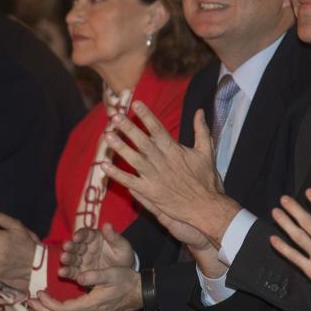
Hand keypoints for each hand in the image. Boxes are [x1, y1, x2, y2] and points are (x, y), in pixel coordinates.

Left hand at [29, 266, 141, 310]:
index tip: (39, 292)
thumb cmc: (126, 281)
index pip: (63, 309)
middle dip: (44, 310)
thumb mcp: (112, 274)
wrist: (140, 293)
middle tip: (30, 301)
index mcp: (91, 304)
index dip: (49, 303)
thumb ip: (95, 276)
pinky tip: (56, 307)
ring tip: (39, 305)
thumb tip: (78, 277)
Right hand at [59, 225, 133, 281]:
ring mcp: (82, 260)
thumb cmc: (123, 256)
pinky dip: (66, 272)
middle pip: (75, 245)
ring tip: (63, 258)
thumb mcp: (122, 246)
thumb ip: (114, 237)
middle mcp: (85, 248)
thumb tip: (107, 224)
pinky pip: (72, 272)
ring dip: (66, 258)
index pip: (85, 234)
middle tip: (66, 247)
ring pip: (72, 258)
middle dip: (70, 246)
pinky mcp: (80, 273)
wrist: (124, 274)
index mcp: (95, 238)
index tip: (77, 237)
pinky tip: (61, 272)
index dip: (80, 235)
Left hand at [102, 106, 238, 245]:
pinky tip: (104, 166)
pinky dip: (117, 174)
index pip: (158, 129)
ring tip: (108, 136)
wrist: (205, 207)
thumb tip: (200, 111)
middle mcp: (162, 161)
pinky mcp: (150, 192)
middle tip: (115, 117)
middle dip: (129, 128)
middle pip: (143, 142)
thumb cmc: (207, 180)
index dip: (147, 116)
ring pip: (134, 159)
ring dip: (120, 148)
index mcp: (174, 150)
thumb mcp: (207, 151)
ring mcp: (155, 177)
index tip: (136, 103)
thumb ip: (202, 130)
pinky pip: (130, 181)